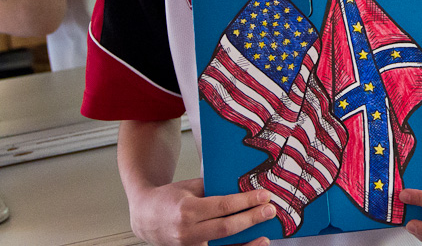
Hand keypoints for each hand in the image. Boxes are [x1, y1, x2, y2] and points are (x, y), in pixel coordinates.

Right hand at [127, 176, 275, 245]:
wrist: (146, 217)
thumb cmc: (169, 198)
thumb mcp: (191, 187)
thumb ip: (215, 188)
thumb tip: (245, 188)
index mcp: (187, 210)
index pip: (223, 206)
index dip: (246, 202)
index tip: (264, 196)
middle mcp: (187, 232)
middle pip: (226, 228)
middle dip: (252, 219)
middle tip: (270, 211)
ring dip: (247, 244)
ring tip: (265, 236)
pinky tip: (250, 245)